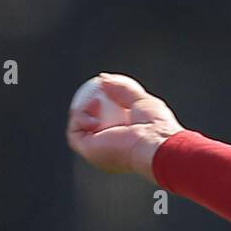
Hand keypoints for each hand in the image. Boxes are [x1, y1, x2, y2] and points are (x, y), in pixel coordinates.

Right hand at [65, 73, 184, 184]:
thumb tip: (102, 78)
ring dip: (83, 111)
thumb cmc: (156, 125)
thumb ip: (123, 90)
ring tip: (97, 100)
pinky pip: (74, 132)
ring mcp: (98, 152)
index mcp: (126, 141)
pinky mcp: (88, 151)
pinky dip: (79, 116)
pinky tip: (94, 105)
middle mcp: (110, 149)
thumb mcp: (142, 101)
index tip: (103, 90)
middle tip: (94, 93)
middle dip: (87, 109)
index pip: (108, 123)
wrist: (154, 144)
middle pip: (90, 127)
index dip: (102, 106)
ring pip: (79, 129)